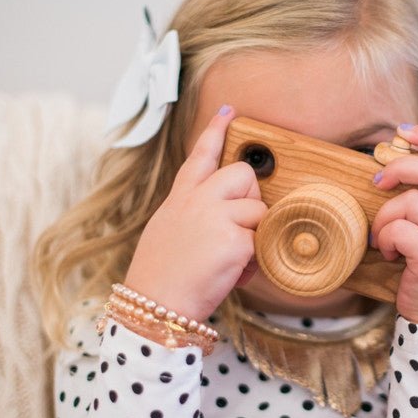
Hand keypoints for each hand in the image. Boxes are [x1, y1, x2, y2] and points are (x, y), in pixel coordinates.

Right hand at [124, 106, 266, 321]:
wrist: (155, 305)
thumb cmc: (162, 276)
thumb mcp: (169, 231)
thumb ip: (195, 212)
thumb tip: (227, 212)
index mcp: (180, 198)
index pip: (200, 156)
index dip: (215, 132)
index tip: (229, 112)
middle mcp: (197, 200)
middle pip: (243, 175)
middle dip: (251, 198)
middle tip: (240, 226)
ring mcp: (216, 216)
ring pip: (258, 210)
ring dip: (253, 237)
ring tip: (230, 259)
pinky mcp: (234, 239)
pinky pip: (262, 242)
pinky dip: (254, 263)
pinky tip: (233, 276)